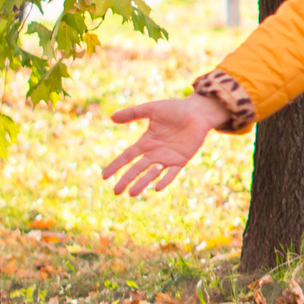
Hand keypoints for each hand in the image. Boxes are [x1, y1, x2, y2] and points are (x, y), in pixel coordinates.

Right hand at [102, 95, 230, 196]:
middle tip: (116, 192)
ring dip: (142, 183)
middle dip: (126, 180)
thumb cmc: (175, 109)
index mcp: (146, 142)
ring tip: (132, 194)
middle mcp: (155, 153)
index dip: (116, 166)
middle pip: (137, 169)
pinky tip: (157, 188)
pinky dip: (165, 180)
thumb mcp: (151, 109)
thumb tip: (112, 117)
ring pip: (152, 173)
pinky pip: (172, 173)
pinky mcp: (181, 160)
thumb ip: (133, 113)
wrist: (198, 112)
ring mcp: (168, 158)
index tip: (104, 176)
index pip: (127, 157)